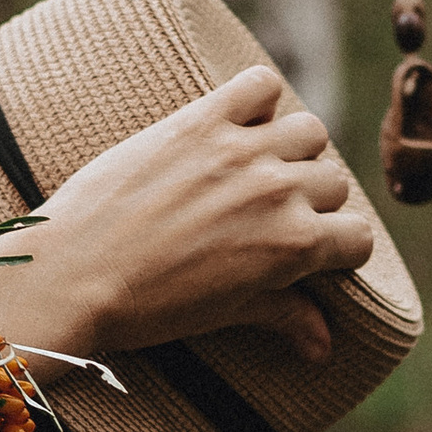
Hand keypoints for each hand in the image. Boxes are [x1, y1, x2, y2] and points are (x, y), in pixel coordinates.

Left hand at [0, 66, 371, 371]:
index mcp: (295, 246)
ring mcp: (242, 150)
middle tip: (270, 215)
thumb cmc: (147, 307)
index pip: (358, 235)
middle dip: (313, 200)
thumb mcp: (224, 315)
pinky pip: (259, 84)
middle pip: (334, 181)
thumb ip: (284, 317)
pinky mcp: (201, 119)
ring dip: (292, 148)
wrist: (73, 275)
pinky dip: (258, 97)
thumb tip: (325, 347)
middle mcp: (279, 191)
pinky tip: (237, 121)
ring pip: (309, 130)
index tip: (312, 250)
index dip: (338, 247)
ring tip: (258, 167)